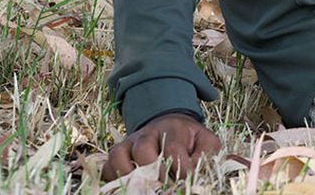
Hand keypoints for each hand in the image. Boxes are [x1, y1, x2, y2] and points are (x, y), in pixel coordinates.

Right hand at [101, 112, 220, 180]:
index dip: (178, 169)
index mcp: (174, 129)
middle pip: (143, 150)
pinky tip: (128, 186)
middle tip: (164, 188)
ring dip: (130, 175)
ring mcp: (131, 142)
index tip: (185, 184)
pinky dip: (113, 177)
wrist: (171, 125)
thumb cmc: (190, 139)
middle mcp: (149, 133)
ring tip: (145, 188)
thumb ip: (206, 155)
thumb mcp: (206, 142)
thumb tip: (196, 171)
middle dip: (153, 173)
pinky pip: (108, 164)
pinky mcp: (119, 152)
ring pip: (120, 155)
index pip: (172, 149)